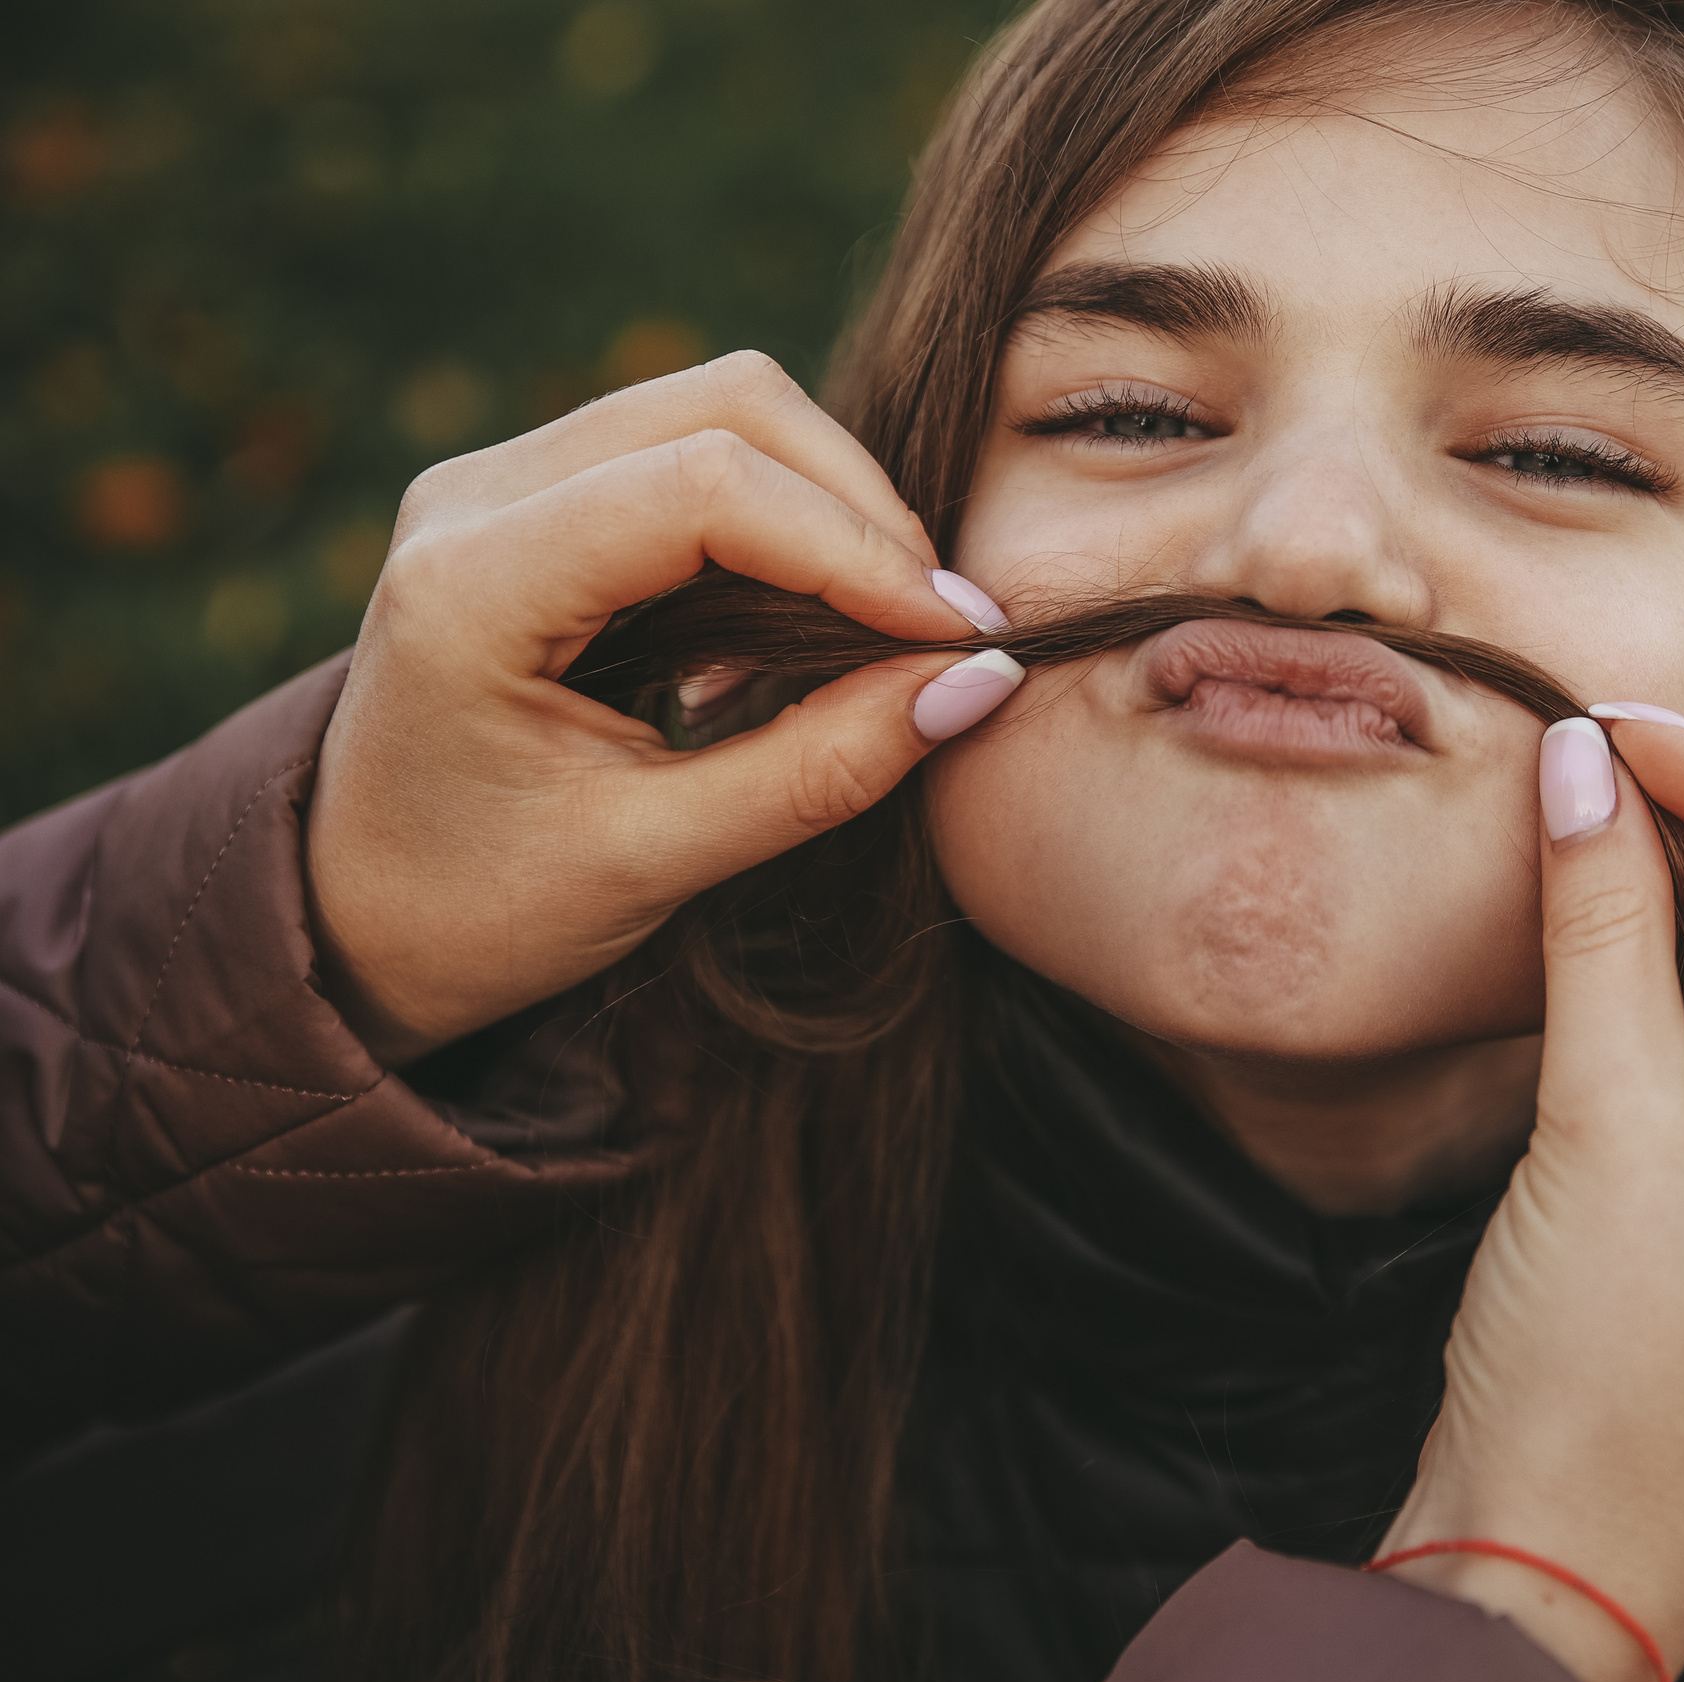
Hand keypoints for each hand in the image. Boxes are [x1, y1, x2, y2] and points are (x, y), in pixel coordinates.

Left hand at [307, 351, 1014, 1064]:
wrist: (349, 917)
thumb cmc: (481, 910)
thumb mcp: (657, 862)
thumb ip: (820, 769)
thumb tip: (976, 681)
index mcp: (470, 585)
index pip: (705, 489)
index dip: (855, 548)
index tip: (955, 636)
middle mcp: (472, 495)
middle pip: (728, 404)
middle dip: (858, 505)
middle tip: (935, 629)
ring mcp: (498, 477)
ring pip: (721, 406)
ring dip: (827, 501)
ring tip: (874, 632)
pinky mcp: (535, 493)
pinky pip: (693, 446)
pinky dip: (781, 516)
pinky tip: (799, 627)